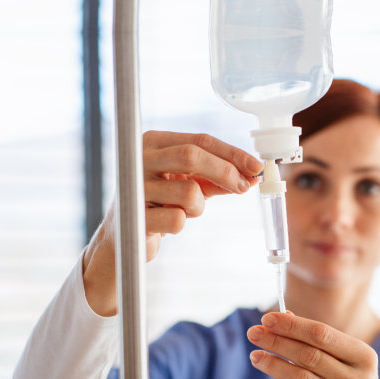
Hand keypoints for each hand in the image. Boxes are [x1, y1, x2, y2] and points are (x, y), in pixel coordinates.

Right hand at [81, 131, 264, 315]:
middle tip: (244, 187)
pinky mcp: (134, 217)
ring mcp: (134, 187)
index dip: (232, 153)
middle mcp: (139, 158)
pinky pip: (178, 220)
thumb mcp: (187, 183)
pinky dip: (181, 223)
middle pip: (192, 156)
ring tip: (185, 211)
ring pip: (189, 192)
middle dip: (225, 172)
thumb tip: (251, 175)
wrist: (122, 237)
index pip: (199, 140)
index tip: (256, 166)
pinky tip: (166, 224)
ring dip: (199, 207)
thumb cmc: (159, 203)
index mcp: (153, 143)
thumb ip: (216, 177)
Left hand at [247, 312, 379, 378]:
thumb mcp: (338, 362)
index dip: (292, 325)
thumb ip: (314, 341)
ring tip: (256, 357)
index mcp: (364, 358)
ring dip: (275, 366)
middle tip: (253, 334)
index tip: (266, 319)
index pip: (322, 334)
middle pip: (310, 356)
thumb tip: (283, 315)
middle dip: (278, 342)